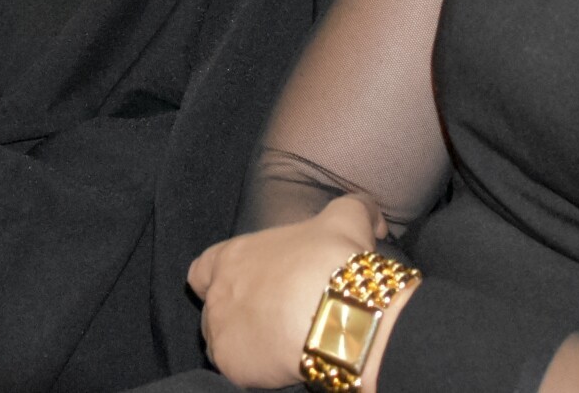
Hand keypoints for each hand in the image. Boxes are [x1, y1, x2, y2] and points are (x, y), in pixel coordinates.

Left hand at [189, 196, 385, 389]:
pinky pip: (237, 370)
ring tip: (280, 345)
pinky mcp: (231, 365)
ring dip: (246, 343)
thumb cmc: (333, 259)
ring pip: (224, 342)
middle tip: (274, 319)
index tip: (242, 287)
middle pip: (215, 308)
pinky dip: (256, 370)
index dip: (219, 279)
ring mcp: (221, 331)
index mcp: (233, 256)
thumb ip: (355, 208)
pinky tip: (282, 365)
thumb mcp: (347, 217)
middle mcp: (218, 293)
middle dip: (239, 314)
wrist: (340, 311)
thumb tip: (374, 220)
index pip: (203, 269)